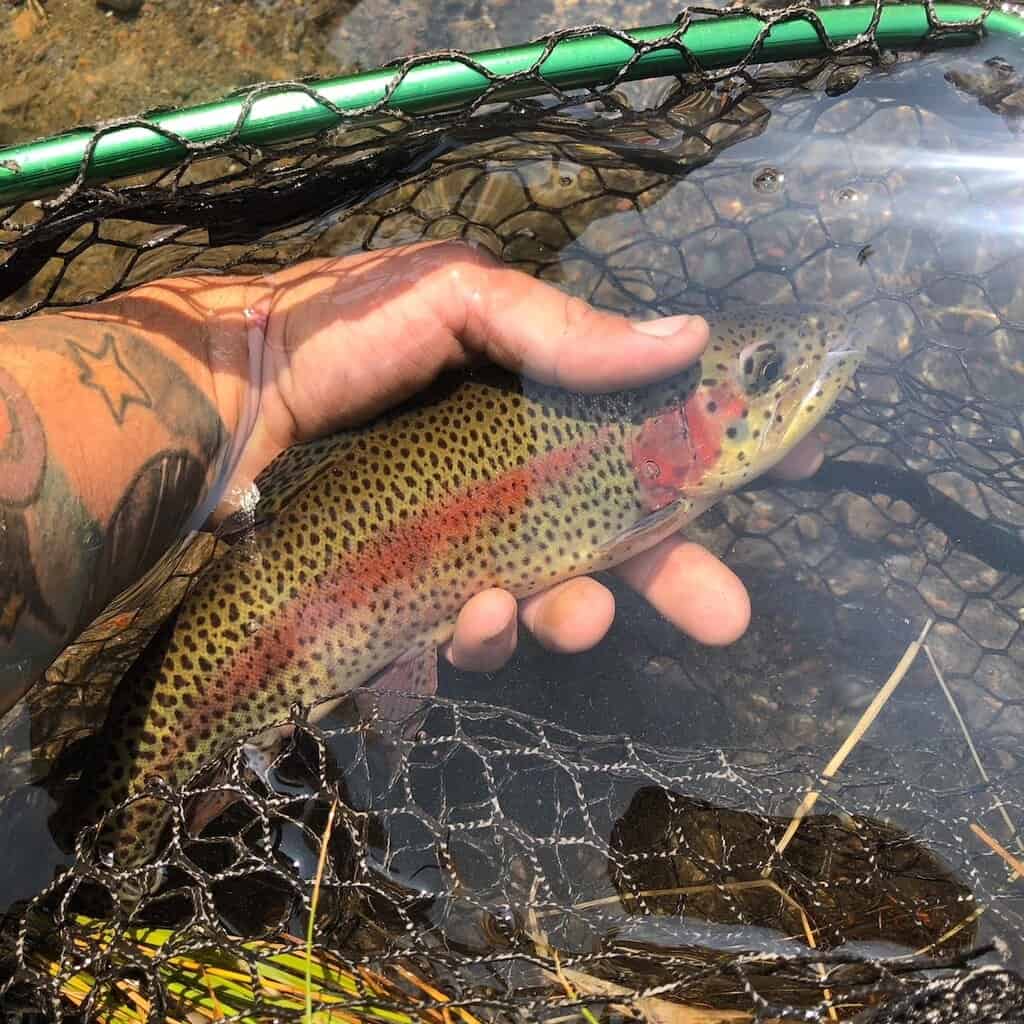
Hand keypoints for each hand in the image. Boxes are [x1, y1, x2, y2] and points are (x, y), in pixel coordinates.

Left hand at [233, 241, 821, 669]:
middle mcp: (518, 472)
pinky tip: (477, 617)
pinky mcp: (418, 584)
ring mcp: (471, 534)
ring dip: (577, 614)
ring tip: (569, 615)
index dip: (715, 456)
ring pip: (555, 595)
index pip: (650, 430)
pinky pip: (474, 628)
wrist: (231, 391)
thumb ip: (563, 328)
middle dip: (678, 577)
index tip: (788, 473)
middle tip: (723, 615)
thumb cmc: (343, 332)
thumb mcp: (459, 297)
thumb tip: (690, 337)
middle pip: (621, 535)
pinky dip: (487, 634)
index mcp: (541, 401)